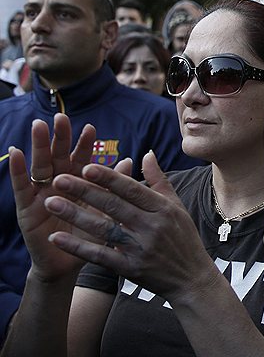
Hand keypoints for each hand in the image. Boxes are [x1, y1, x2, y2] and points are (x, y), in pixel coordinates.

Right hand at [7, 116, 98, 280]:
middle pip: (59, 157)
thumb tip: (130, 161)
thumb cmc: (91, 235)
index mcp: (79, 184)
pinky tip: (15, 152)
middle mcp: (58, 184)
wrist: (70, 263)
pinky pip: (22, 186)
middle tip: (61, 117)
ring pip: (40, 166)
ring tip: (38, 126)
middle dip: (60, 137)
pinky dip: (17, 169)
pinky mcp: (26, 208)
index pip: (82, 159)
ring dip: (38, 146)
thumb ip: (114, 186)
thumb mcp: (105, 210)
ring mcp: (41, 194)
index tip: (90, 127)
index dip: (85, 145)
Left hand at [44, 152, 216, 302]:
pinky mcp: (131, 268)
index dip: (108, 178)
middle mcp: (153, 227)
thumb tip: (147, 153)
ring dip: (75, 215)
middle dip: (84, 191)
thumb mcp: (177, 207)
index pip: (132, 189)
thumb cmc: (183, 239)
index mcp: (164, 209)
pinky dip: (78, 246)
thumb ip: (159, 180)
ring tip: (50, 203)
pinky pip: (100, 255)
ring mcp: (141, 249)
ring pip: (104, 229)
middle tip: (58, 180)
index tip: (85, 166)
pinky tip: (57, 237)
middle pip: (114, 206)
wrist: (191, 279)